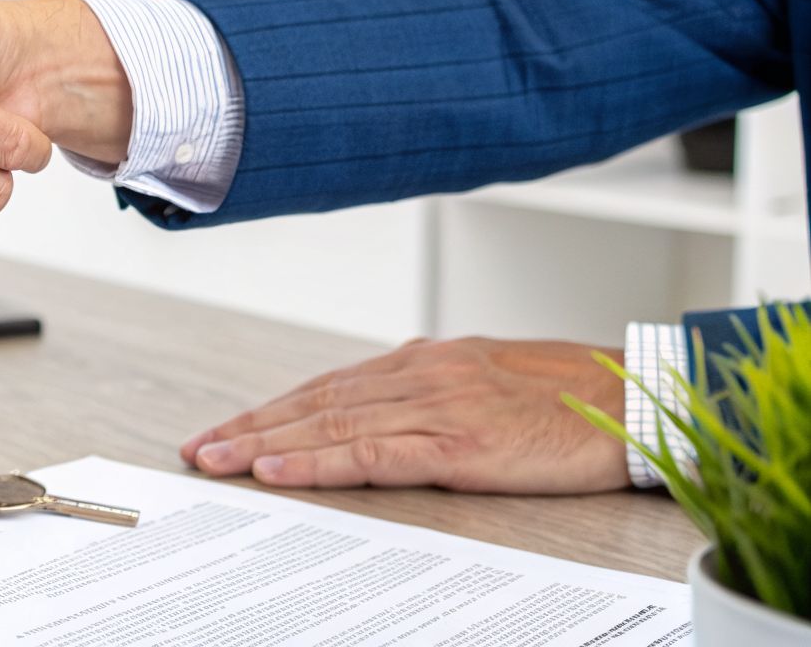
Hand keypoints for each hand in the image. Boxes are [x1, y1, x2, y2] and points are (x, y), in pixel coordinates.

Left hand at [180, 337, 630, 493]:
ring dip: (266, 445)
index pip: (326, 387)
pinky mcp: (460, 445)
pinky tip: (281, 471)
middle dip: (249, 427)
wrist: (635, 397)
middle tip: (198, 449)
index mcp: (423, 361)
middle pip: (314, 403)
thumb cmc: (567, 394)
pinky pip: (374, 454)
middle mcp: (419, 376)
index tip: (226, 430)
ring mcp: (437, 407)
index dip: (271, 410)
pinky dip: (320, 463)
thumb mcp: (487, 378)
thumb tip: (385, 394)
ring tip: (217, 460)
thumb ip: (432, 385)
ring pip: (330, 425)